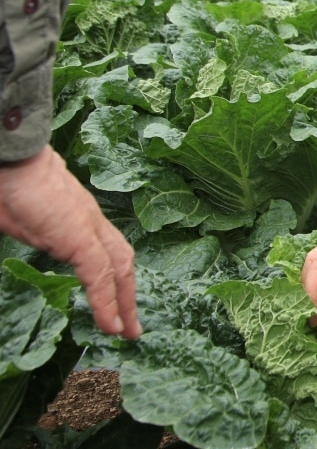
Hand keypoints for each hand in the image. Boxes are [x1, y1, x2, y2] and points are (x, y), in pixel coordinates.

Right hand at [0, 145, 140, 337]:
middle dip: (127, 293)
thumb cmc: (8, 186)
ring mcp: (88, 226)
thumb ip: (31, 234)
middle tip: (131, 326)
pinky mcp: (79, 235)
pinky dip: (108, 300)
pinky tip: (111, 324)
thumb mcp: (17, 221)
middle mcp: (91, 221)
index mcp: (77, 218)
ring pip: (118, 268)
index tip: (115, 301)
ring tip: (126, 331)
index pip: (106, 250)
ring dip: (124, 301)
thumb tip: (18, 231)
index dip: (114, 277)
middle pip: (121, 260)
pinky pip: (100, 273)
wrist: (11, 158)